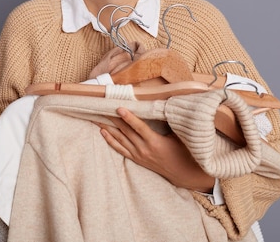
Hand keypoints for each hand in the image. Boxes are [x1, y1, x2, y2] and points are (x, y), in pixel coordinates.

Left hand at [95, 108, 214, 191]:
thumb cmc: (183, 152)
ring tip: (96, 117)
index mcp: (155, 142)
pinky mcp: (136, 159)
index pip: (139, 127)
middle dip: (112, 118)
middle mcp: (143, 149)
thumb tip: (162, 107)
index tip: (119, 108)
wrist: (182, 173)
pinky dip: (110, 140)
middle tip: (101, 107)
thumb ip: (169, 123)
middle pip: (125, 131)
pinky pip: (120, 149)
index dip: (129, 117)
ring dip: (107, 127)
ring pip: (119, 139)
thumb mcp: (178, 136)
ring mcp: (138, 155)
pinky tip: (103, 132)